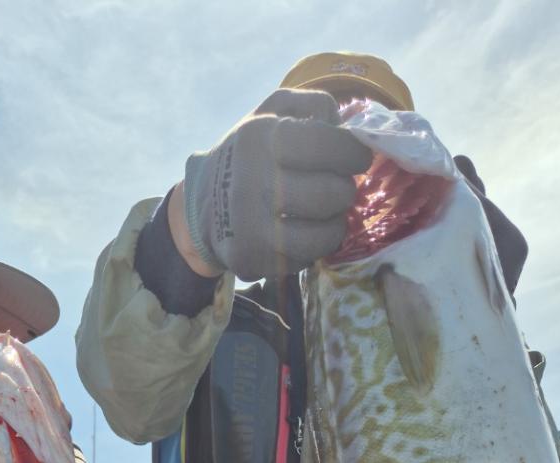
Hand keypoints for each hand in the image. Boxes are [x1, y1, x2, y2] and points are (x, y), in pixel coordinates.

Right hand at [181, 88, 371, 280]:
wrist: (202, 204)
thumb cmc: (249, 153)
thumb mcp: (272, 112)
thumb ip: (313, 104)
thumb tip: (345, 127)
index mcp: (260, 138)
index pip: (326, 144)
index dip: (353, 153)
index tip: (357, 158)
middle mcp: (252, 183)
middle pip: (331, 194)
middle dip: (345, 190)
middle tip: (339, 188)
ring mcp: (250, 228)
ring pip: (323, 235)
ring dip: (336, 224)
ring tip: (327, 213)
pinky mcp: (252, 261)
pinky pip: (305, 259)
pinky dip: (313, 247)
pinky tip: (304, 232)